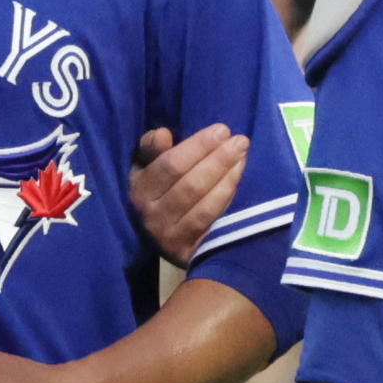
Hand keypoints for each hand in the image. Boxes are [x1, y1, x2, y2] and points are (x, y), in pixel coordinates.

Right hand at [132, 125, 249, 264]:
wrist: (155, 239)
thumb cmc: (155, 192)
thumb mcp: (145, 168)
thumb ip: (151, 148)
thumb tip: (164, 134)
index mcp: (139, 190)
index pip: (170, 165)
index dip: (197, 147)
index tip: (222, 130)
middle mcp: (151, 215)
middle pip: (190, 184)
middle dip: (218, 159)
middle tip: (241, 141)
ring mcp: (169, 236)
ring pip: (202, 203)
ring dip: (226, 177)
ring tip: (242, 157)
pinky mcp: (186, 251)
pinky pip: (210, 221)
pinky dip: (225, 198)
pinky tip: (237, 181)